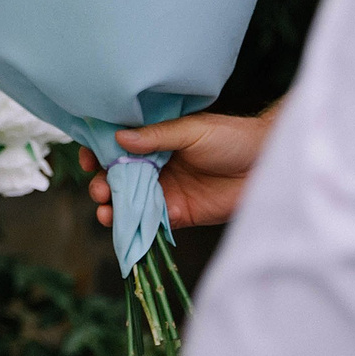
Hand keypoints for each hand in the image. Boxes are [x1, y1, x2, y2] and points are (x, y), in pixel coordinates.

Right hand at [82, 99, 281, 229]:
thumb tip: (120, 138)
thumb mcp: (193, 130)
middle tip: (100, 190)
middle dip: (104, 184)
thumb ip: (157, 136)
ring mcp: (166, 191)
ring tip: (106, 212)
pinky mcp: (180, 214)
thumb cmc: (233, 138)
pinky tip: (134, 223)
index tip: (88, 159)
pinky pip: (154, 222)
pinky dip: (140, 224)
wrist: (267, 165)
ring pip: (131, 202)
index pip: (119, 146)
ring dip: (115, 208)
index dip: (99, 153)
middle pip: (119, 178)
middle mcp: (157, 166)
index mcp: (156, 141)